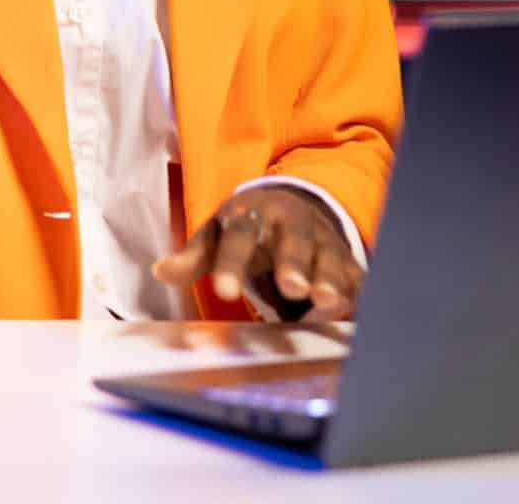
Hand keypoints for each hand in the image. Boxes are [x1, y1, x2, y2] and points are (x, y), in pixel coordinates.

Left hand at [154, 186, 362, 322]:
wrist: (293, 204)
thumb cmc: (247, 228)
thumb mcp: (216, 234)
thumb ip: (193, 256)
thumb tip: (160, 271)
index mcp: (252, 216)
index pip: (239, 239)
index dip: (232, 265)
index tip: (225, 292)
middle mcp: (292, 224)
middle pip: (294, 243)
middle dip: (294, 264)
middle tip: (293, 288)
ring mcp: (322, 241)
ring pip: (329, 259)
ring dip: (329, 280)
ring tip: (326, 302)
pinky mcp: (346, 259)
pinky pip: (355, 276)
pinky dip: (357, 293)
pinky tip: (356, 314)